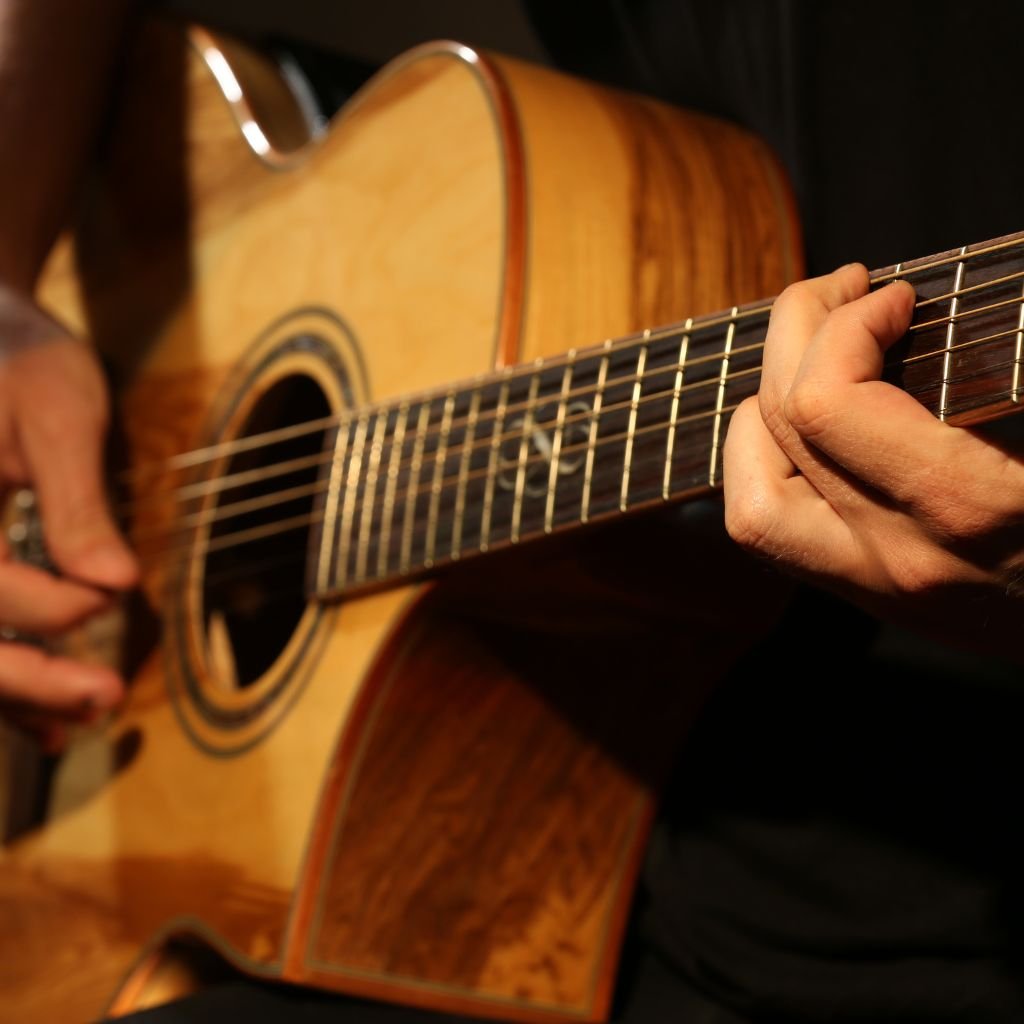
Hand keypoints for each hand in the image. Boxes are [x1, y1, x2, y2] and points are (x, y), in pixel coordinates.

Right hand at [0, 285, 137, 749]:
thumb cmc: (18, 354)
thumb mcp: (57, 410)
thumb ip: (76, 500)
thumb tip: (112, 582)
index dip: (43, 602)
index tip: (108, 595)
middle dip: (21, 676)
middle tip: (101, 699)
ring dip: (10, 690)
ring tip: (75, 722)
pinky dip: (2, 675)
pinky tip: (42, 712)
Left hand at [723, 262, 1023, 662]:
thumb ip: (1013, 365)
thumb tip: (953, 302)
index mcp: (971, 507)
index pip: (828, 403)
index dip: (846, 322)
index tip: (897, 294)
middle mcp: (903, 555)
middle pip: (787, 425)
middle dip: (798, 331)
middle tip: (844, 290)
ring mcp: (879, 587)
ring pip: (751, 499)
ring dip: (762, 408)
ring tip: (807, 357)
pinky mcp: (873, 596)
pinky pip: (773, 534)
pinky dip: (763, 468)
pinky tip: (802, 425)